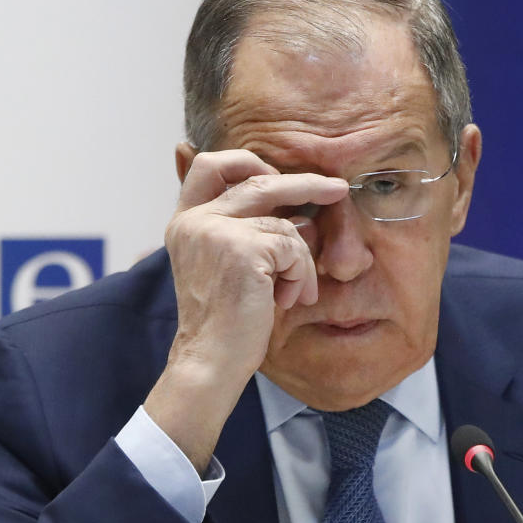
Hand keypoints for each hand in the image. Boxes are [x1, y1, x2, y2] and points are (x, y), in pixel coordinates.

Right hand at [144, 149, 347, 472]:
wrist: (210, 361)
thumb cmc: (225, 321)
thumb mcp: (226, 265)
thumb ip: (244, 230)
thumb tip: (291, 206)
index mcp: (186, 221)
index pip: (208, 165)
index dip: (245, 162)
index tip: (274, 176)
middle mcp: (195, 220)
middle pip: (258, 179)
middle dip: (304, 183)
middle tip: (337, 189)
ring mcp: (216, 231)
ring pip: (285, 224)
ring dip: (300, 261)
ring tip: (292, 291)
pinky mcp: (242, 249)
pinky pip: (294, 247)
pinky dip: (300, 275)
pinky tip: (286, 299)